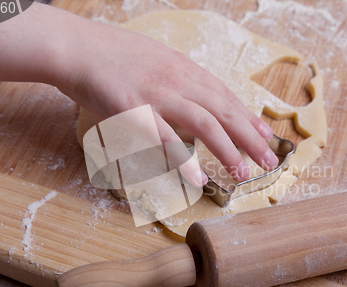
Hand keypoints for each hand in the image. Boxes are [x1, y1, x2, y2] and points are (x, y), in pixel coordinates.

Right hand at [54, 16, 277, 185]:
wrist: (76, 47)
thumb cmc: (113, 56)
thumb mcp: (156, 61)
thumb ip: (178, 80)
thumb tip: (196, 99)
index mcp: (184, 68)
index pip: (226, 96)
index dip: (248, 118)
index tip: (266, 136)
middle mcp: (178, 80)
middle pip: (224, 111)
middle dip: (250, 139)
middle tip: (270, 162)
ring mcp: (157, 94)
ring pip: (204, 123)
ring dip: (227, 151)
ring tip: (242, 175)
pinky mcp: (134, 110)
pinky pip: (165, 138)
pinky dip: (184, 160)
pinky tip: (197, 178)